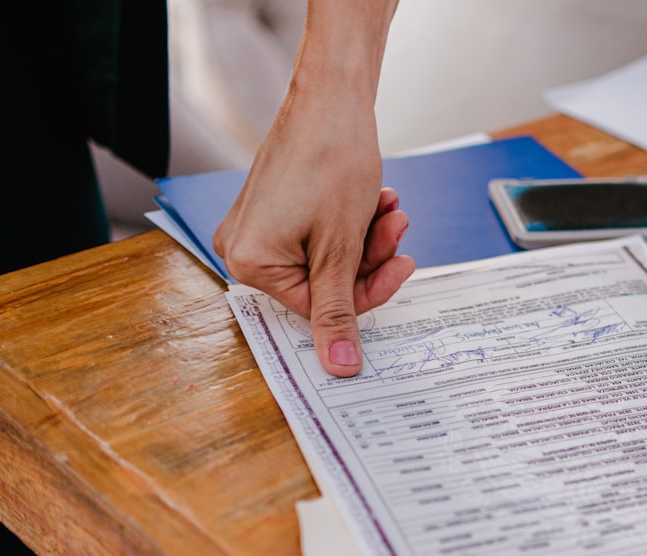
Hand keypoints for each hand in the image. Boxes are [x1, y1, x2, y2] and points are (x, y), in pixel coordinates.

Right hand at [213, 0, 408, 377]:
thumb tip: (340, 369)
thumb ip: (341, 311)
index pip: (318, 307)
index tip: (402, 266)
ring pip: (329, 257)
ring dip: (367, 238)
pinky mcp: (277, 209)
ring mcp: (259, 227)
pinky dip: (354, 223)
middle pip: (325, 282)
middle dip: (369, 257)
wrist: (332, 95)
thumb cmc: (331, 159)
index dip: (368, 290)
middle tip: (397, 227)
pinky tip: (377, 199)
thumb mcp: (342, 247)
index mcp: (249, 263)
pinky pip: (321, 234)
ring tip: (390, 208)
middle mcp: (243, 248)